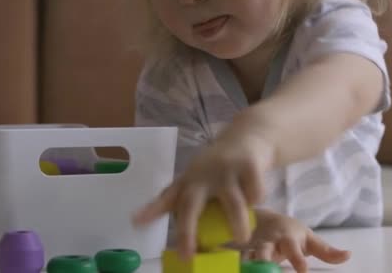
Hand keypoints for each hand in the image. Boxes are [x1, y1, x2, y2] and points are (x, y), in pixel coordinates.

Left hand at [132, 127, 275, 258]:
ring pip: (233, 203)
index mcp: (188, 181)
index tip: (136, 222)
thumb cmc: (221, 168)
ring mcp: (224, 169)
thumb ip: (193, 205)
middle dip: (187, 232)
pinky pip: (254, 194)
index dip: (150, 211)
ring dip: (237, 224)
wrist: (247, 136)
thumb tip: (194, 245)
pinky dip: (256, 201)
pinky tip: (254, 199)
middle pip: (191, 205)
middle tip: (187, 255)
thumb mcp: (201, 181)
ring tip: (241, 239)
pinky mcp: (248, 165)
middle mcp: (201, 175)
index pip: (166, 198)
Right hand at [242, 209, 349, 272]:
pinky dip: (239, 266)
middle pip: (265, 252)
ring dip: (248, 265)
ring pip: (247, 256)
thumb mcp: (309, 239)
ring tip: (246, 269)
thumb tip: (349, 255)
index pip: (293, 250)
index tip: (303, 271)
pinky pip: (238, 261)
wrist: (262, 219)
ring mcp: (252, 248)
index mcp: (288, 239)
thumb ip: (327, 251)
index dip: (297, 260)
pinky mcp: (241, 252)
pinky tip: (239, 269)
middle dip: (264, 261)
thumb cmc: (291, 233)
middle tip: (266, 267)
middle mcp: (268, 242)